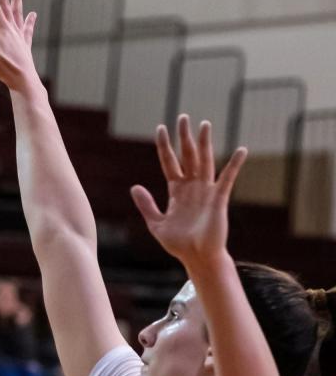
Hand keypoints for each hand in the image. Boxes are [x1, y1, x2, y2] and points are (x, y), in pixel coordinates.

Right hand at [0, 0, 37, 92]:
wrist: (23, 81)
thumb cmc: (4, 68)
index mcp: (1, 28)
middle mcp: (11, 28)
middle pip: (5, 3)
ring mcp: (19, 35)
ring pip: (17, 12)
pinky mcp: (24, 44)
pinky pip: (27, 28)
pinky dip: (29, 20)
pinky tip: (32, 14)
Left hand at [130, 116, 246, 269]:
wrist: (197, 258)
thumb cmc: (179, 244)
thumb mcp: (156, 224)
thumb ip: (147, 205)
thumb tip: (134, 187)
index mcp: (177, 191)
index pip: (170, 162)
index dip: (165, 146)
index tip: (161, 128)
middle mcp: (192, 187)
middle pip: (188, 156)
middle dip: (185, 137)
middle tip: (183, 117)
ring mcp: (206, 191)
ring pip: (205, 161)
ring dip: (205, 143)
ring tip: (204, 124)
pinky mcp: (219, 199)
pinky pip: (227, 179)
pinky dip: (234, 164)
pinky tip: (241, 150)